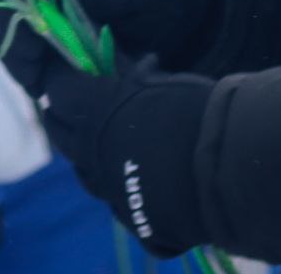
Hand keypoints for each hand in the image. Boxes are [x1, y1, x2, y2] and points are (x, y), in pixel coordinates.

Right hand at [0, 0, 219, 71]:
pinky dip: (38, 67)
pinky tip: (48, 85)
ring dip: (25, 57)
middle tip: (32, 77)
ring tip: (42, 86)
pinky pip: (31, 46)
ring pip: (13, 27)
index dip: (14, 2)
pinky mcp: (54, 25)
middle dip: (15, 37)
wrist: (194, 9)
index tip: (28, 38)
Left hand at [31, 46, 211, 255]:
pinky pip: (110, 199)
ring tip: (97, 141)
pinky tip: (130, 176)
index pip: (55, 87)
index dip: (58, 78)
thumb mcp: (159, 82)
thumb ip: (135, 76)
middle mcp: (92, 151)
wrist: (225, 168)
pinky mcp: (129, 216)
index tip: (65, 72)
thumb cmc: (194, 112)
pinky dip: (115, 184)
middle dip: (61, 114)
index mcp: (94, 110)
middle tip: (70, 104)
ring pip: (81, 170)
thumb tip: (131, 63)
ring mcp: (108, 187)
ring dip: (84, 153)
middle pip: (58, 130)